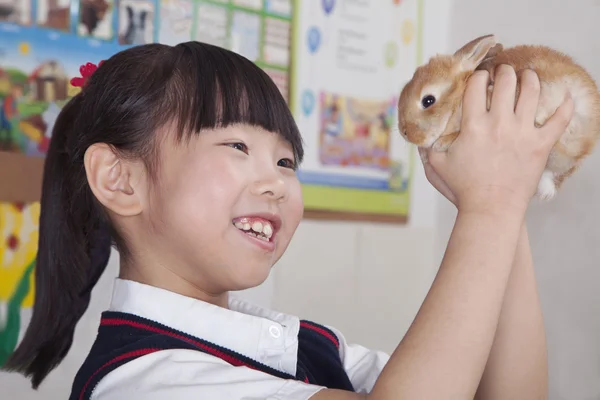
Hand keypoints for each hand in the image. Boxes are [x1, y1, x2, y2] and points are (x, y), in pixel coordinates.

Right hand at [424, 65, 573, 215]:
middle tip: (504, 72)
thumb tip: (419, 136)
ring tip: (528, 77)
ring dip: (530, 78)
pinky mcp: (541, 144)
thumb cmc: (463, 190)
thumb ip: (427, 148)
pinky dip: (566, 105)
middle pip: (506, 81)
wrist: (491, 210)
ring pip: (532, 91)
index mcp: (474, 125)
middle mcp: (499, 123)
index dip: (477, 76)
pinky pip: (560, 119)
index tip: (479, 77)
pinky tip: (566, 96)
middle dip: (505, 71)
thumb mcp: (437, 167)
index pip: (476, 85)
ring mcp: (523, 132)